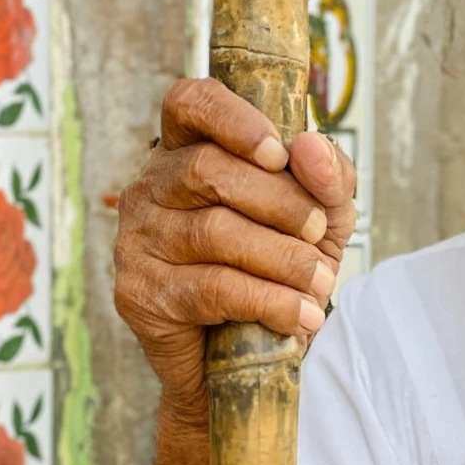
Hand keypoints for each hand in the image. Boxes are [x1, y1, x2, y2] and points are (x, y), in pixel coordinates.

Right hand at [114, 77, 357, 421]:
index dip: (233, 118)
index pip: (189, 103)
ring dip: (283, 258)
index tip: (279, 152)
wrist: (244, 361)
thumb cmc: (278, 272)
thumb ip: (328, 178)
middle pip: (208, 169)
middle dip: (282, 203)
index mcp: (188, 152)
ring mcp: (136, 240)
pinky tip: (299, 316)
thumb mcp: (322, 219)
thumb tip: (312, 146)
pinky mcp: (139, 294)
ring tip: (320, 284)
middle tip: (320, 234)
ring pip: (214, 231)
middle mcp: (151, 189)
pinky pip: (211, 287)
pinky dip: (269, 301)